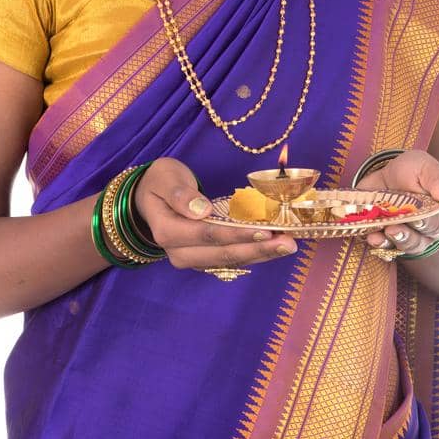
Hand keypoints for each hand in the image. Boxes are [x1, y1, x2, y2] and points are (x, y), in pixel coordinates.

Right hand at [131, 157, 296, 270]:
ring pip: (230, 260)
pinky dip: (254, 253)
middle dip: (257, 249)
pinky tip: (275, 247)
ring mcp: (192, 258)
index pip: (206, 234)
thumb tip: (201, 209)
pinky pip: (231, 259)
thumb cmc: (160, 183)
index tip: (264, 230)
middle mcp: (179, 252)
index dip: (236, 234)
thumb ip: (179, 193)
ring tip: (288, 246)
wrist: (150, 199)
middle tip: (289, 242)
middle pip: (222, 254)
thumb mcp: (164, 178)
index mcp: (167, 231)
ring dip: (261, 254)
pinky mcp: (204, 258)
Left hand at [353, 149, 438, 253]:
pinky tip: (369, 237)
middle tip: (393, 229)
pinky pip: (379, 247)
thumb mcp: (426, 168)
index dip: (426, 223)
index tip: (418, 219)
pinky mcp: (382, 237)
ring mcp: (401, 237)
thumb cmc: (414, 172)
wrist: (389, 176)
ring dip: (387, 242)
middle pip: (415, 241)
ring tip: (376, 237)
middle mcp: (422, 232)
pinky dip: (374, 243)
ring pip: (397, 247)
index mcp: (438, 216)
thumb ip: (438, 179)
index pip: (435, 224)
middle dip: (404, 236)